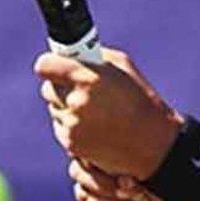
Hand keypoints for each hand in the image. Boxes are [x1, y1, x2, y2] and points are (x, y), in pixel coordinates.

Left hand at [35, 47, 180, 178]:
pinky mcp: (72, 144)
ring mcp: (73, 125)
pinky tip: (97, 129)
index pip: (45, 66)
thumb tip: (70, 55)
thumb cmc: (142, 101)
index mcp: (89, 78)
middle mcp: (77, 101)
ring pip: (55, 110)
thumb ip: (93, 58)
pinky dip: (73, 129)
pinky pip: (62, 129)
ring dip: (68, 109)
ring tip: (97, 114)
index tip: (53, 67)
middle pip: (48, 88)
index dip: (50, 66)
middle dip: (61, 88)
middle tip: (80, 89)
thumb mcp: (123, 69)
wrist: (154, 144)